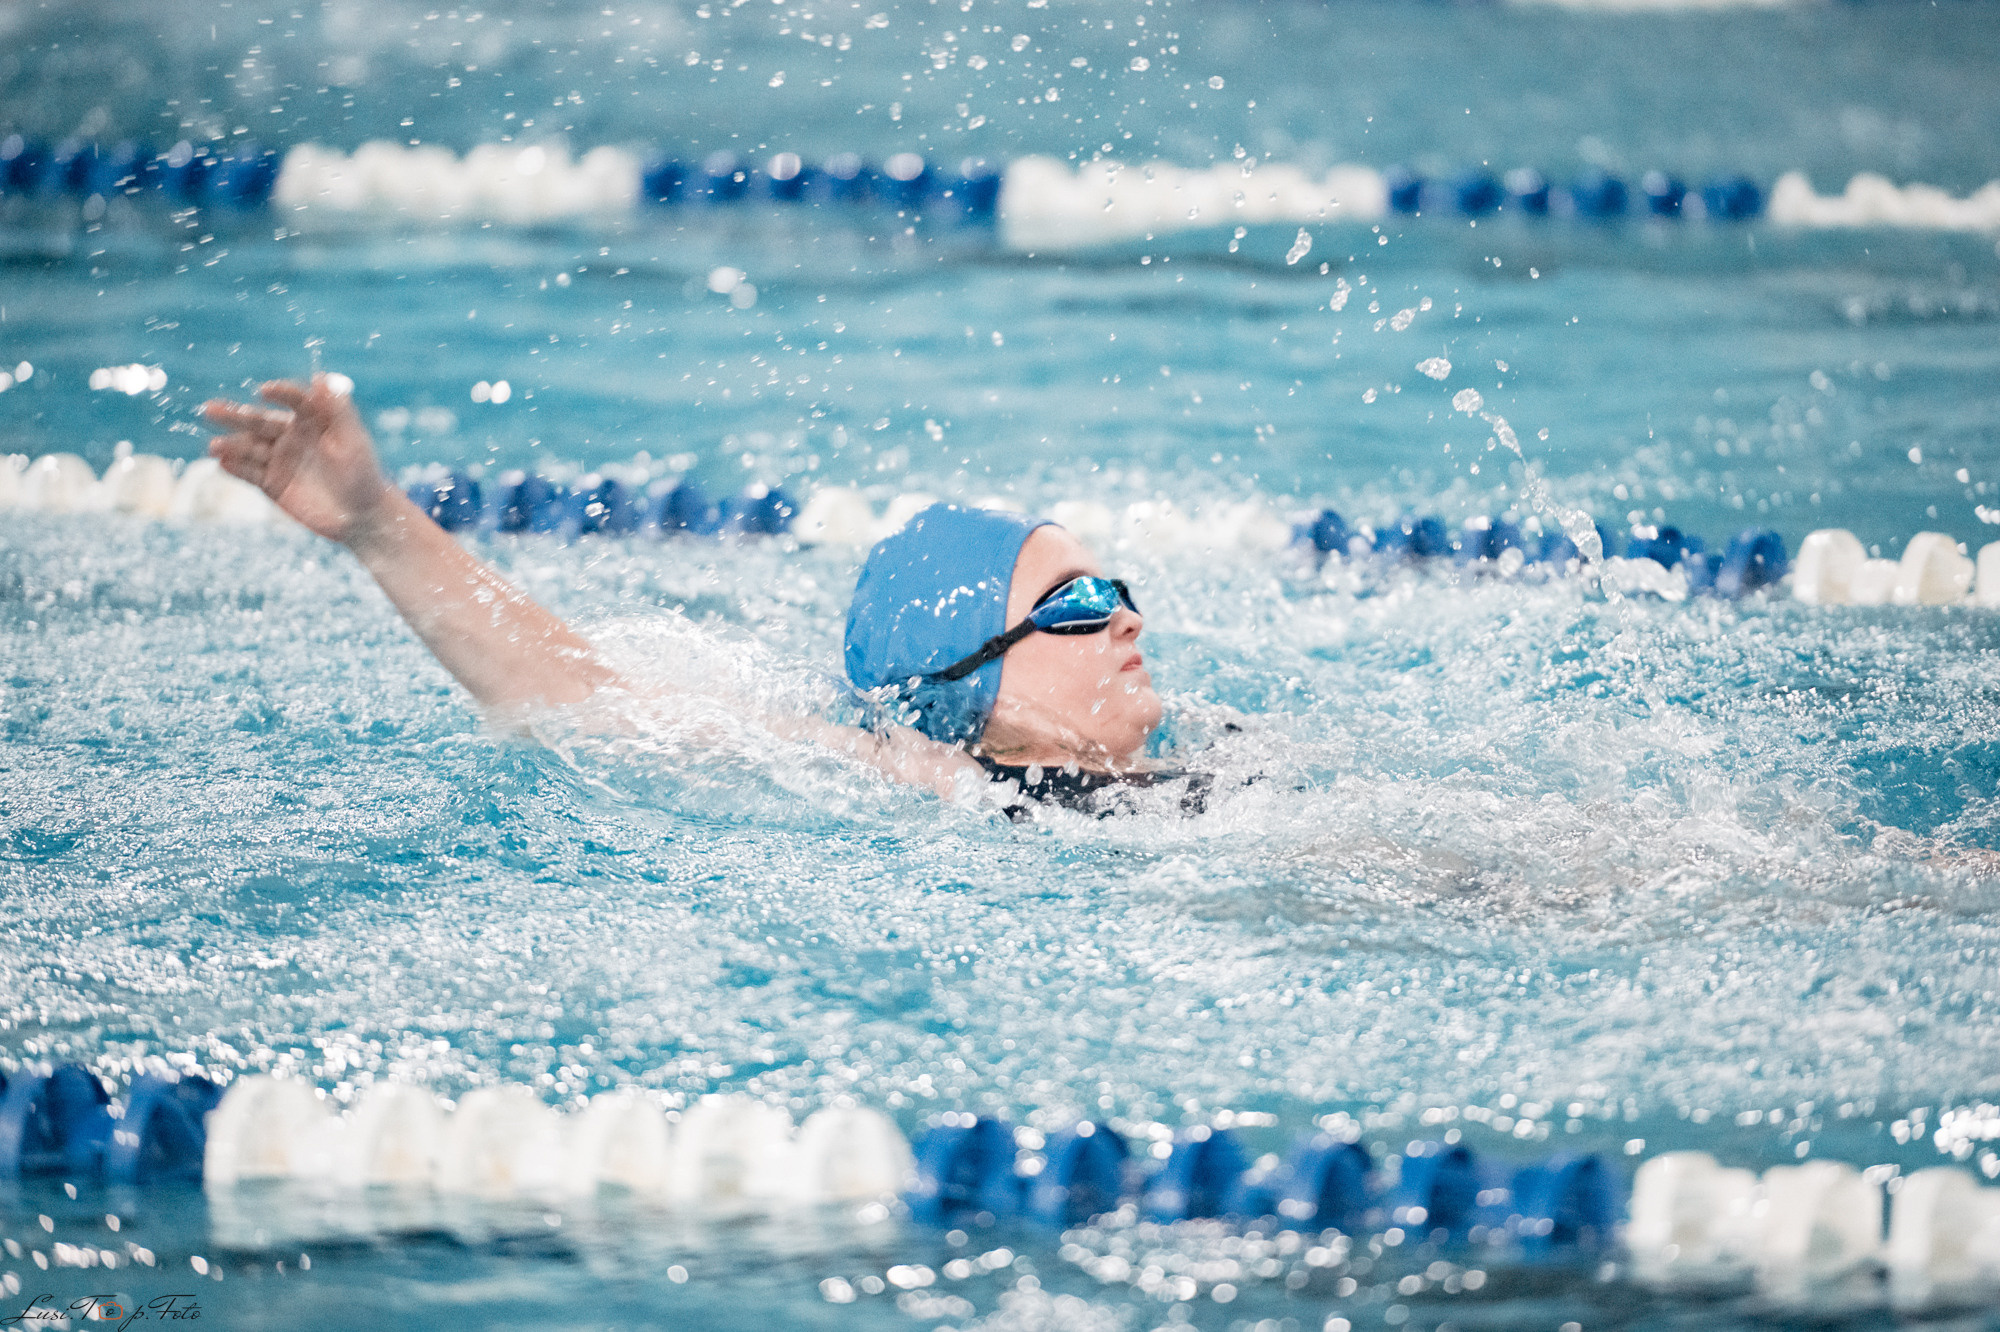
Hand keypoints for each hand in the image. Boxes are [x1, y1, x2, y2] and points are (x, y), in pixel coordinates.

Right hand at [203, 374, 393, 544]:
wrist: (362, 517)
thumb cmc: (365, 476)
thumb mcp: (354, 442)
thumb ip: (338, 410)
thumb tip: (321, 376)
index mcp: (314, 421)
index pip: (294, 401)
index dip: (280, 394)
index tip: (264, 391)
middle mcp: (292, 436)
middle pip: (260, 421)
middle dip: (235, 415)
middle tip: (210, 409)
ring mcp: (280, 459)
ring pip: (250, 447)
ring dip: (231, 445)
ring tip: (215, 447)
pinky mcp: (272, 483)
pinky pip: (249, 473)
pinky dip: (235, 468)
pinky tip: (222, 463)